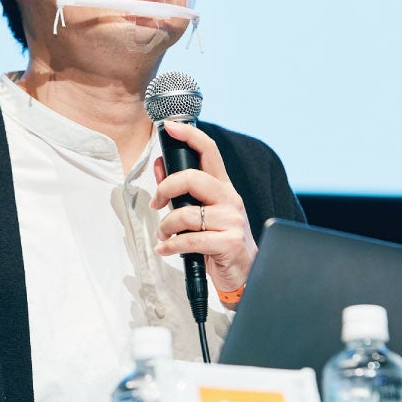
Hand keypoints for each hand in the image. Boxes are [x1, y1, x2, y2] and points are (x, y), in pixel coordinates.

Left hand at [150, 120, 257, 308]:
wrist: (245, 275)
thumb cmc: (219, 241)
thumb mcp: (200, 213)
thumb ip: (180, 192)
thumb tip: (159, 167)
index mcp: (223, 187)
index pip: (209, 151)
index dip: (189, 135)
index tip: (169, 126)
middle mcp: (230, 198)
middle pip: (193, 178)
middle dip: (166, 189)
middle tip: (156, 203)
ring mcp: (231, 220)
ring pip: (186, 213)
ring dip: (166, 226)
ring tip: (164, 235)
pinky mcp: (228, 242)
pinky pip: (190, 240)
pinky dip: (171, 245)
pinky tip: (165, 249)